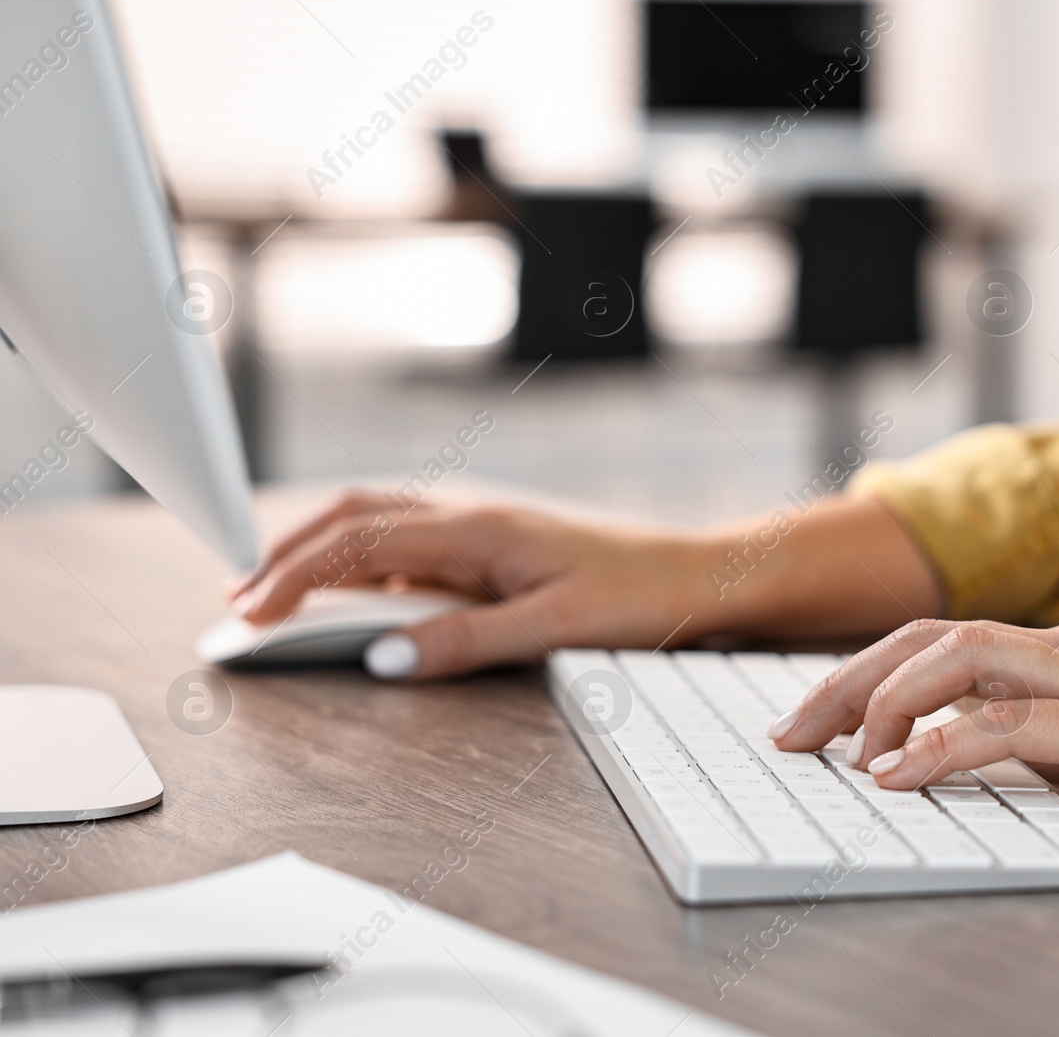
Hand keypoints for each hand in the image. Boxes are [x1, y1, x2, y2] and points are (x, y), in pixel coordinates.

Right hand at [228, 491, 722, 678]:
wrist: (705, 576)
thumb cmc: (644, 596)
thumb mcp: (555, 627)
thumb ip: (466, 640)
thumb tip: (382, 658)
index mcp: (478, 528)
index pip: (358, 540)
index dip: (292, 576)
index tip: (246, 615)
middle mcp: (473, 515)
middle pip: (354, 517)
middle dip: (287, 554)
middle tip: (236, 600)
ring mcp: (484, 526)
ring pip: (380, 525)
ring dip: (322, 553)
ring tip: (273, 592)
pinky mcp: (498, 545)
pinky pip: (413, 543)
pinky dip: (366, 563)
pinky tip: (355, 594)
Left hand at [770, 616, 1058, 805]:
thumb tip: (1014, 749)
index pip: (947, 641)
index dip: (873, 671)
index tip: (823, 714)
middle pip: (926, 640)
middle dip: (845, 680)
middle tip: (788, 731)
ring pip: (953, 662)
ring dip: (878, 703)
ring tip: (834, 752)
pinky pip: (1006, 726)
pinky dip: (939, 746)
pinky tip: (898, 775)